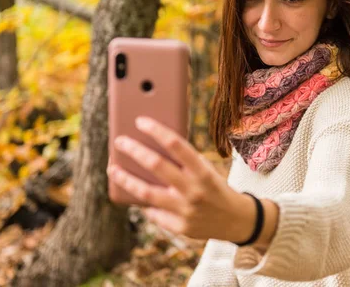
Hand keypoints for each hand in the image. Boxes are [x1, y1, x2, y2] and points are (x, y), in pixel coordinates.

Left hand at [107, 116, 255, 242]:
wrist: (236, 220)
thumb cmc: (215, 187)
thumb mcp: (207, 170)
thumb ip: (184, 161)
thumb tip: (151, 146)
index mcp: (203, 171)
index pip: (176, 144)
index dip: (156, 130)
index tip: (140, 121)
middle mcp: (194, 190)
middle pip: (156, 165)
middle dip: (134, 150)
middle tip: (120, 141)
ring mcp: (186, 211)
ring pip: (146, 193)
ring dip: (126, 179)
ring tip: (113, 168)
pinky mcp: (181, 227)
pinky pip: (154, 212)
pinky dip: (143, 203)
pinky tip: (133, 194)